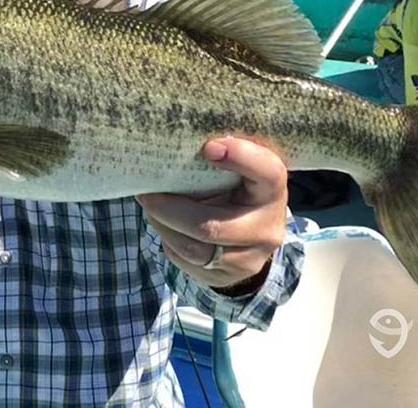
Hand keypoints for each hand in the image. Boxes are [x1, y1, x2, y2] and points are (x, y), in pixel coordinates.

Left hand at [137, 136, 287, 290]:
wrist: (252, 234)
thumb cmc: (237, 188)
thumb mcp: (239, 171)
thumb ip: (220, 157)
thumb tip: (175, 141)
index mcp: (272, 191)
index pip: (267, 172)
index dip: (241, 158)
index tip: (208, 146)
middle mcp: (267, 229)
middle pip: (211, 226)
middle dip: (170, 210)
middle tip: (145, 193)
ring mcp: (249, 259)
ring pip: (194, 248)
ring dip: (163, 226)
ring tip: (150, 207)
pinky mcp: (228, 277)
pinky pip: (188, 262)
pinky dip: (170, 241)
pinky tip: (164, 225)